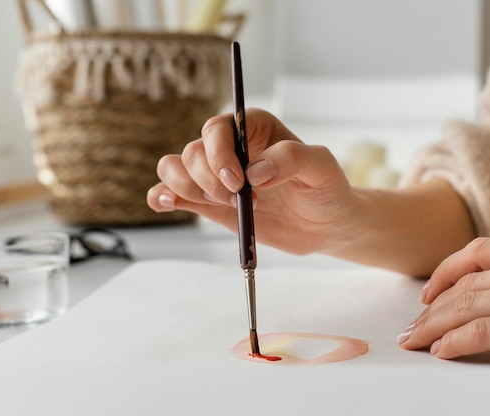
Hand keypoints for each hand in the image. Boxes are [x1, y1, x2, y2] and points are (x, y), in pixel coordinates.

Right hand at [147, 108, 355, 254]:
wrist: (324, 224)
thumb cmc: (326, 189)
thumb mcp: (321, 167)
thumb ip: (291, 158)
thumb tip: (254, 172)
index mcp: (253, 128)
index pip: (217, 128)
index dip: (219, 154)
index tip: (238, 182)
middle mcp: (229, 148)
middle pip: (193, 153)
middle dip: (210, 181)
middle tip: (242, 201)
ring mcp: (215, 176)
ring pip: (174, 168)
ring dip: (189, 189)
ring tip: (225, 207)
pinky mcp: (208, 202)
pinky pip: (170, 192)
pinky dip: (163, 197)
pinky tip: (169, 203)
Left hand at [397, 237, 489, 392]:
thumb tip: (469, 298)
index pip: (481, 251)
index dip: (445, 271)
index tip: (426, 294)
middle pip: (470, 282)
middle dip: (433, 308)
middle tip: (412, 328)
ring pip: (470, 305)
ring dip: (435, 326)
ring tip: (417, 340)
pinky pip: (483, 332)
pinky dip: (454, 342)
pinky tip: (441, 350)